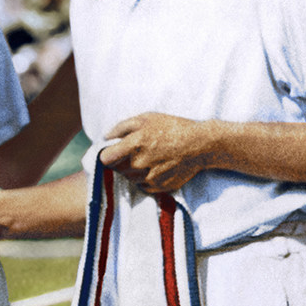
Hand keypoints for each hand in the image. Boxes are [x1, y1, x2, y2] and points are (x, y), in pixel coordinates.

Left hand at [99, 113, 215, 193]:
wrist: (200, 145)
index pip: (105, 158)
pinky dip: (144, 179)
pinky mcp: (159, 187)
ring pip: (129, 178)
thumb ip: (121, 127)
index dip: (106, 154)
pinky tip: (155, 168)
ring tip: (147, 159)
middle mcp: (140, 164)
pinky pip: (142, 186)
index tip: (111, 152)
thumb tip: (105, 137)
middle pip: (116, 169)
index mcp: (134, 144)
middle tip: (133, 153)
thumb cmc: (172, 128)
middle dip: (120, 162)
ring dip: (132, 171)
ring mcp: (149, 177)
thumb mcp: (146, 118)